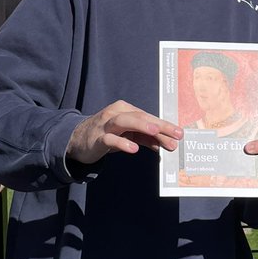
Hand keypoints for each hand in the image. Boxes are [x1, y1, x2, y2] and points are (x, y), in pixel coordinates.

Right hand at [66, 101, 181, 165]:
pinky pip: (110, 139)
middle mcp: (116, 113)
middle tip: (175, 133)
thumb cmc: (108, 134)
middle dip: (159, 125)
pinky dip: (122, 142)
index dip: (164, 125)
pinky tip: (133, 148)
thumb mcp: (129, 135)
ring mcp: (106, 124)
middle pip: (140, 116)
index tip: (179, 134)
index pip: (148, 117)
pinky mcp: (97, 138)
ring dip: (142, 125)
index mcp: (126, 110)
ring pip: (125, 121)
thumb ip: (147, 138)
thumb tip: (168, 143)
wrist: (78, 140)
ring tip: (156, 131)